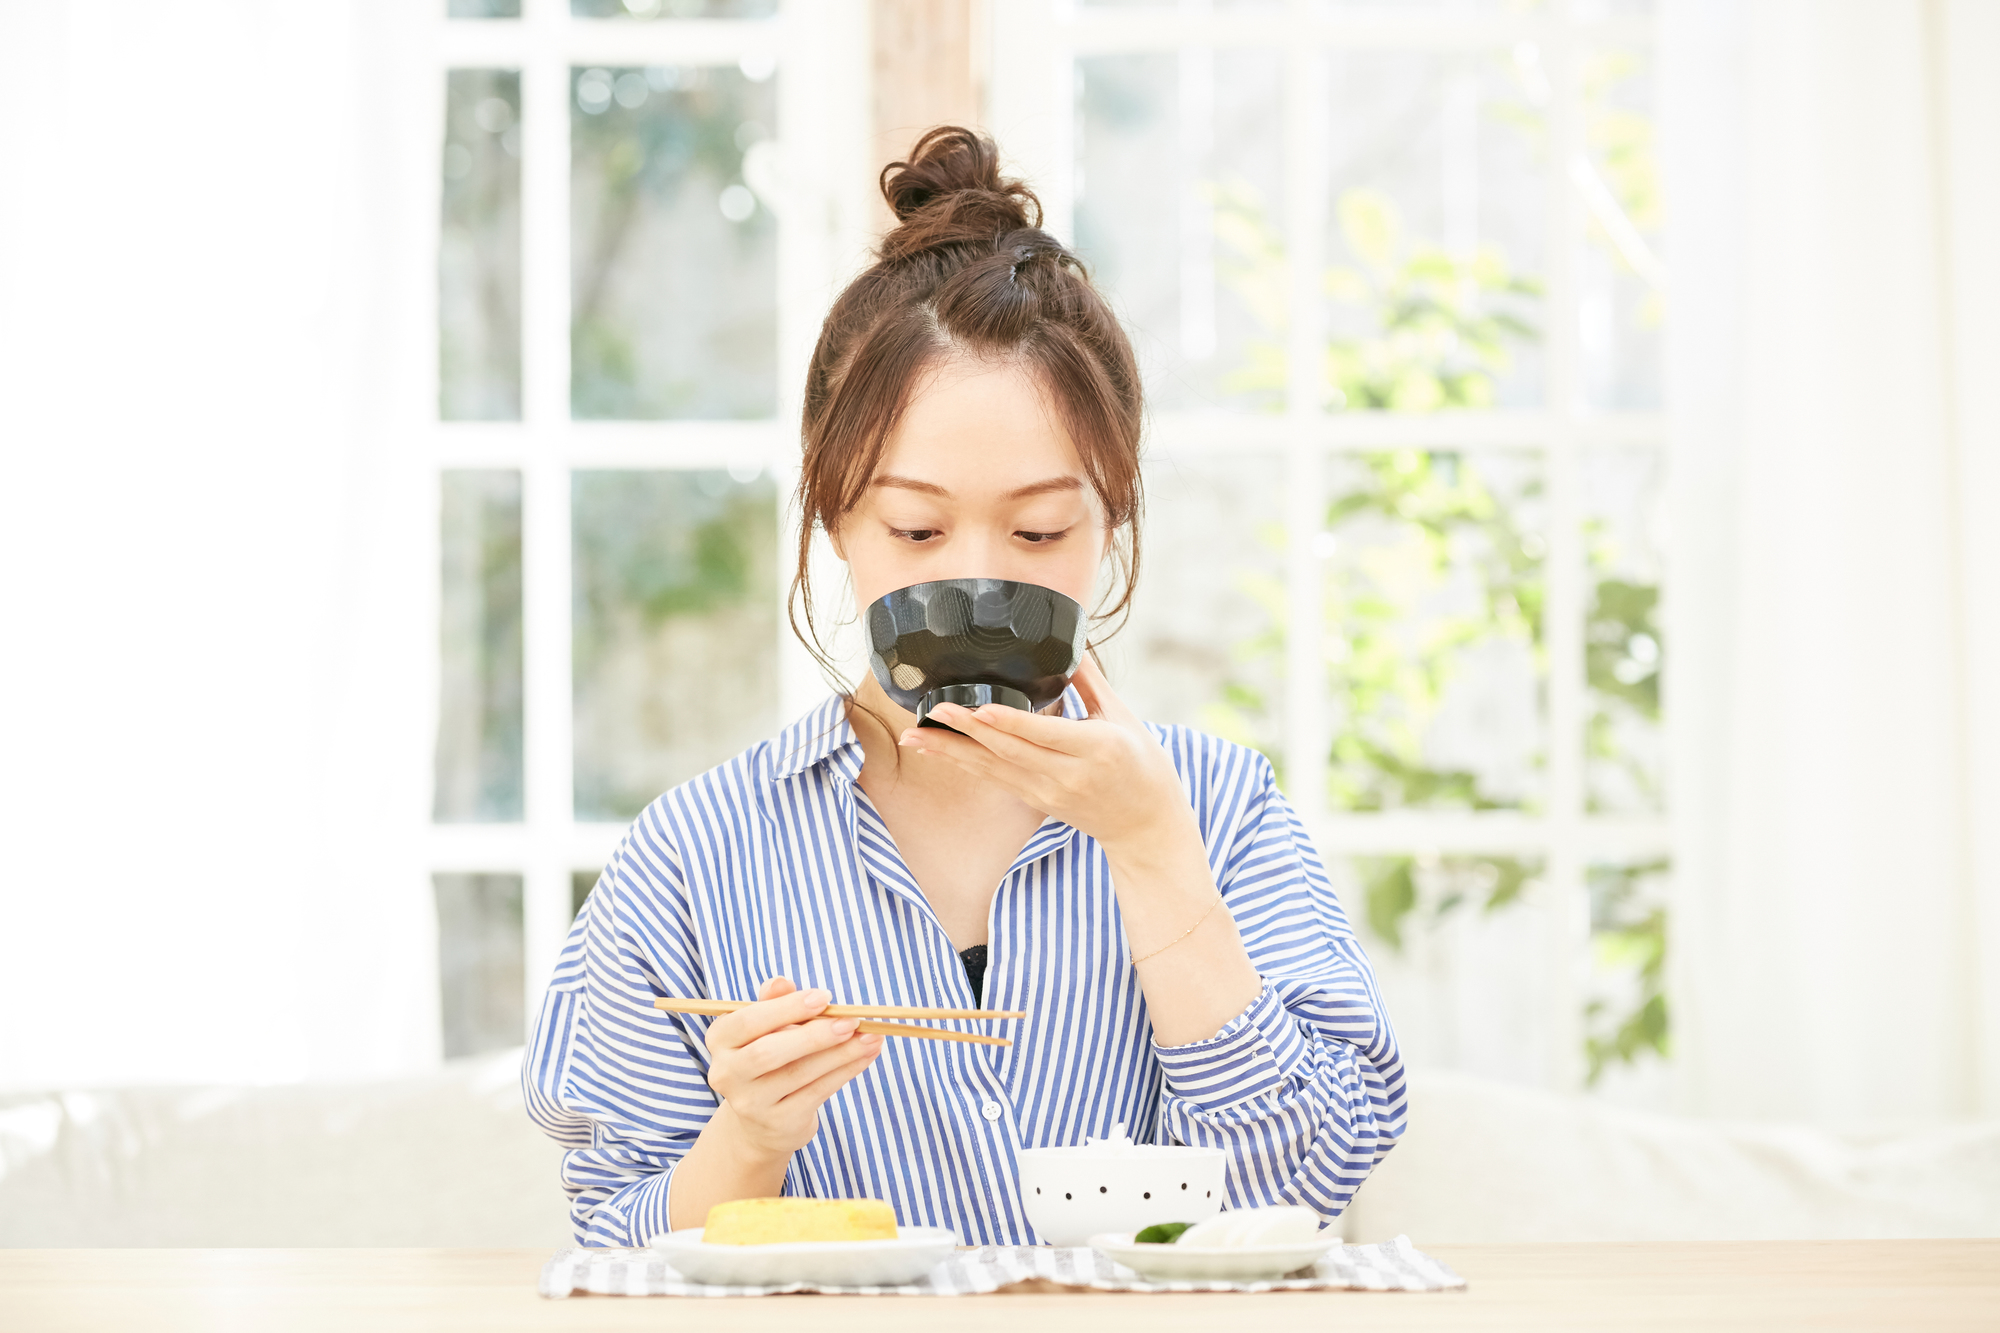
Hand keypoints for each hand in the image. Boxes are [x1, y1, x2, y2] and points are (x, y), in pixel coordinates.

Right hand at [703, 976, 883, 1162]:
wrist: (761, 1120)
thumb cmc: (769, 1057)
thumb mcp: (767, 1026)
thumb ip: (774, 1003)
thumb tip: (781, 982)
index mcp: (720, 1039)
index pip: (748, 1021)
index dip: (786, 1008)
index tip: (824, 997)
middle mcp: (726, 1074)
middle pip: (767, 1053)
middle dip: (814, 1035)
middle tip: (851, 1021)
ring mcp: (751, 1103)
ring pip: (798, 1074)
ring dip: (841, 1052)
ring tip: (871, 1036)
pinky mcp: (779, 1123)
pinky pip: (817, 1092)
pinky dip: (845, 1071)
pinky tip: (866, 1055)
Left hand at [899, 657, 1195, 858]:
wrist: (1145, 826)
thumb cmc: (1143, 766)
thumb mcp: (1124, 717)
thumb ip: (1090, 681)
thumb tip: (1068, 643)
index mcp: (1095, 749)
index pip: (1044, 734)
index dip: (1009, 722)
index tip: (979, 709)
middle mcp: (1067, 775)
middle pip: (1009, 751)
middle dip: (967, 731)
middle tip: (935, 710)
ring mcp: (1048, 793)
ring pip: (993, 769)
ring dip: (951, 752)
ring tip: (916, 736)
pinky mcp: (1036, 801)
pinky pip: (994, 779)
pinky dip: (963, 763)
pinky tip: (936, 751)